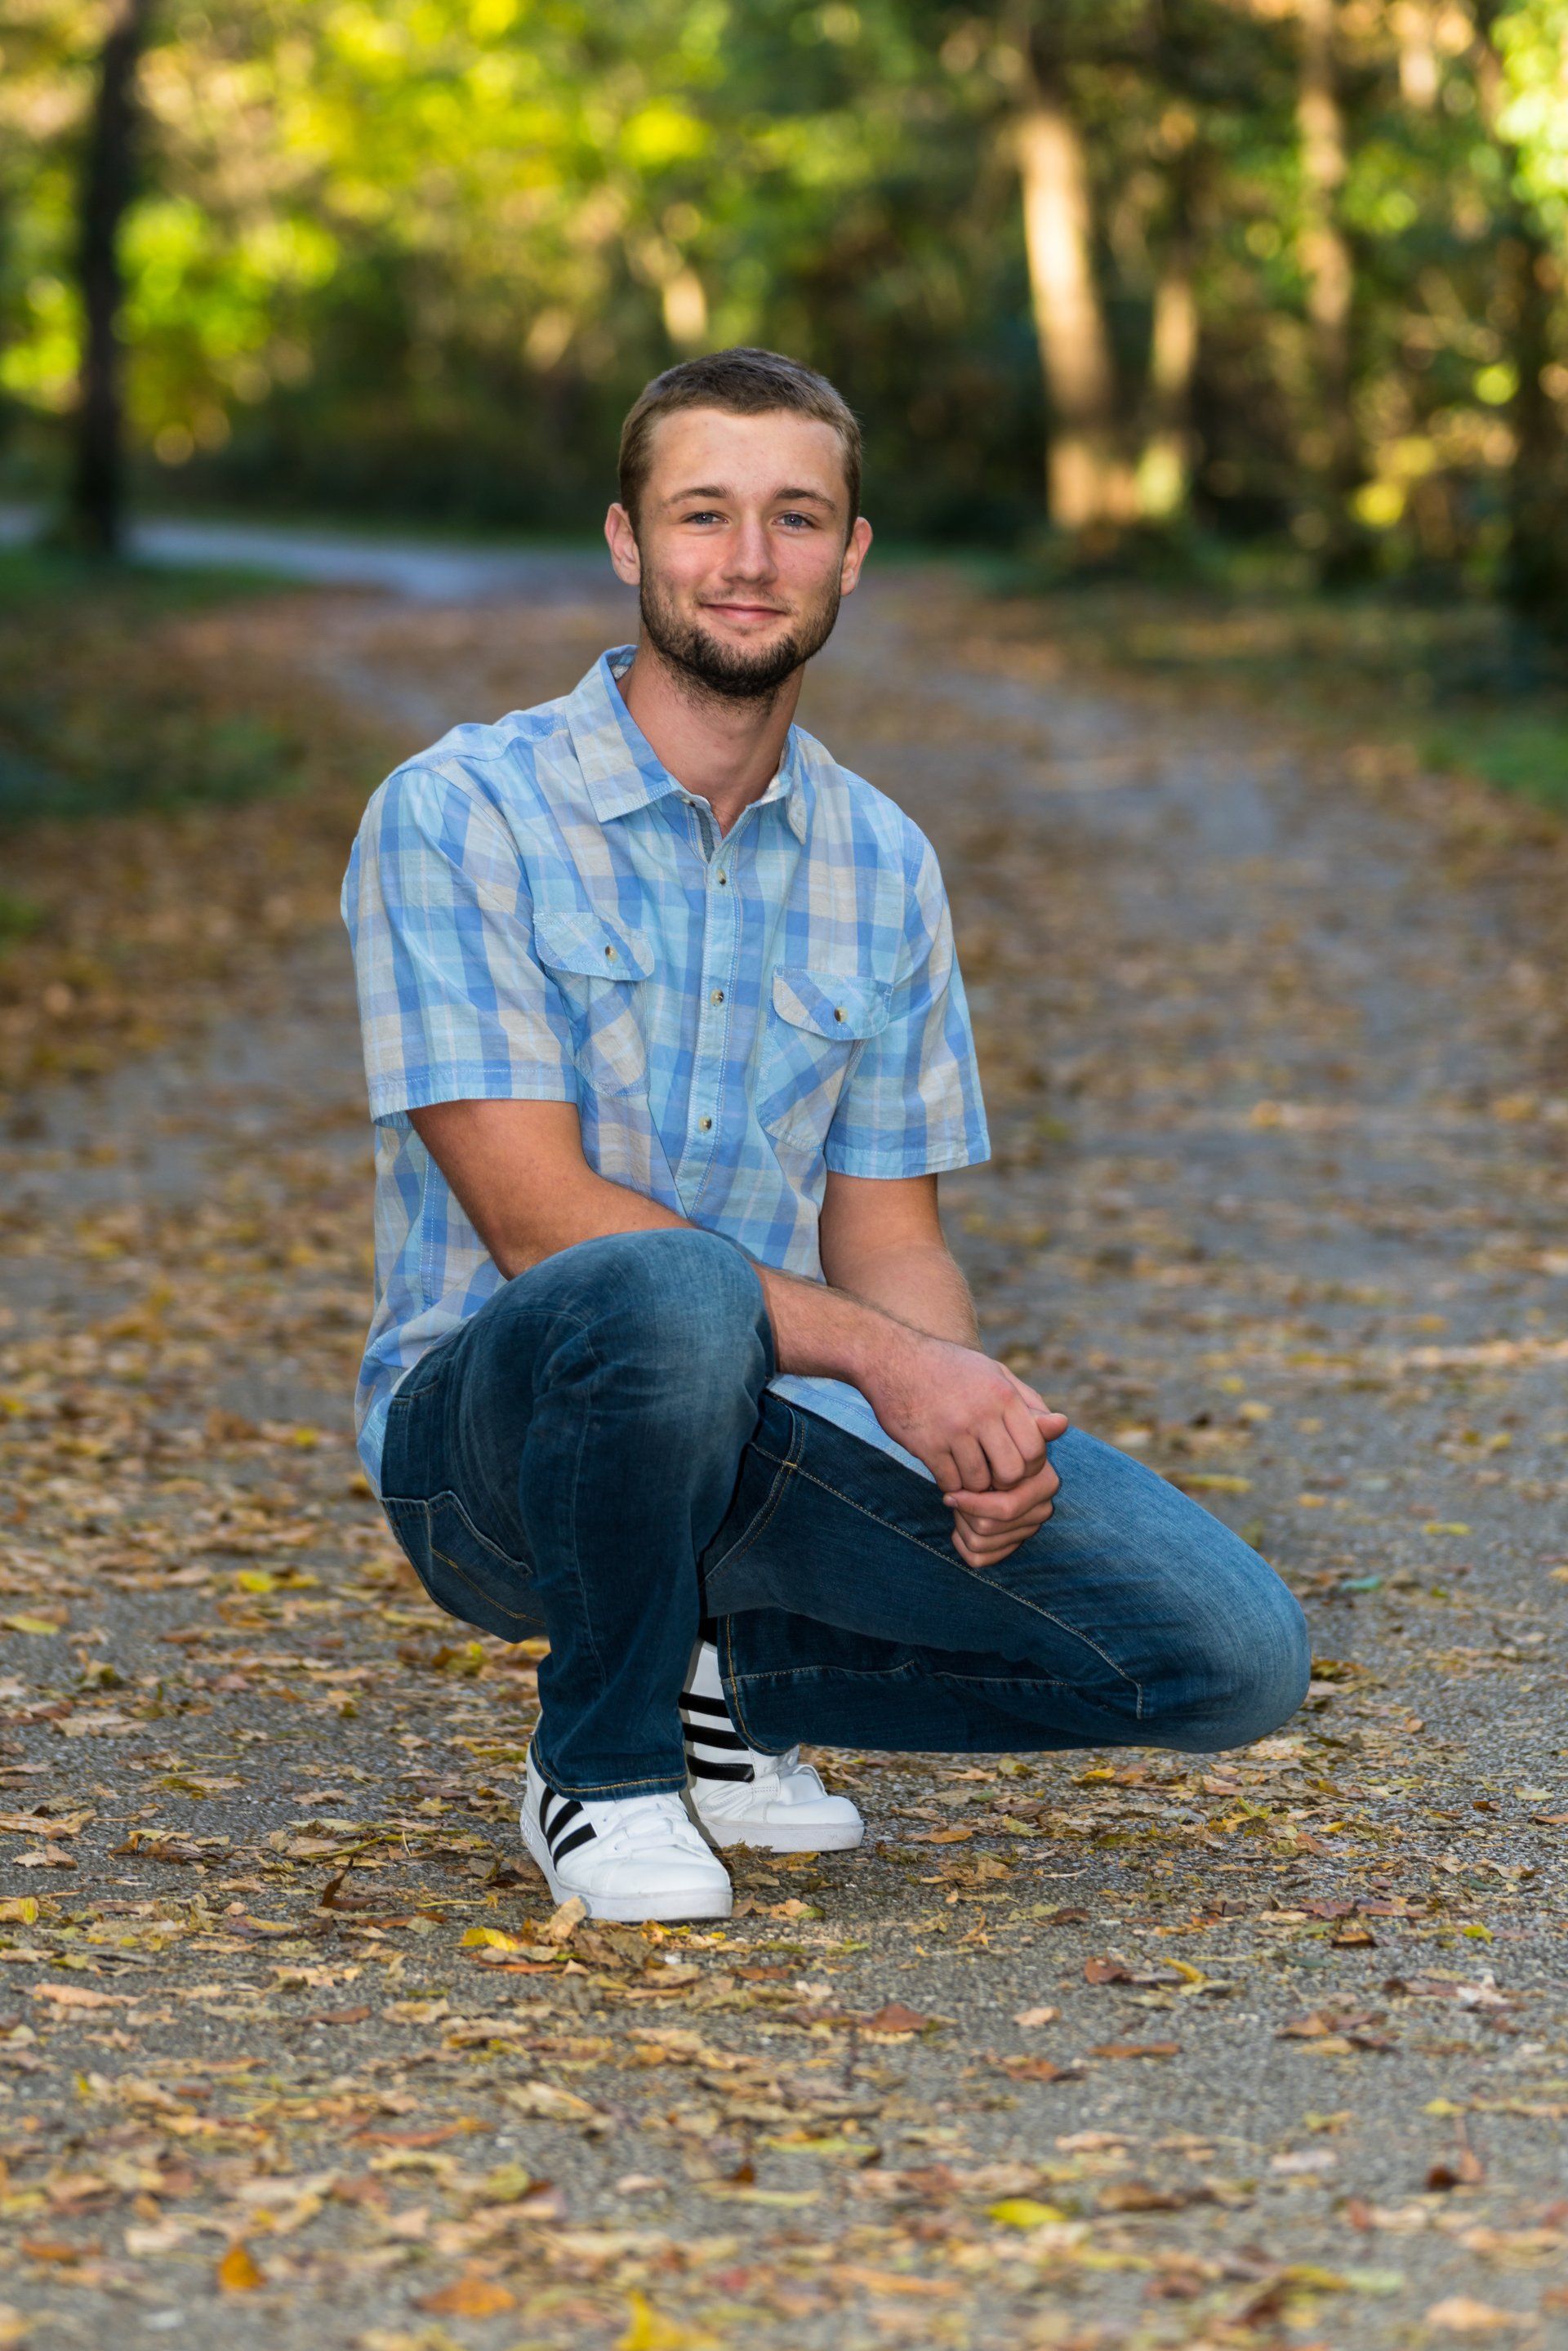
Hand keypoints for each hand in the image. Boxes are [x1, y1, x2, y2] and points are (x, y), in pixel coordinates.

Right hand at [858, 1330, 1067, 1559]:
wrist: (891, 1358)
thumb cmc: (949, 1368)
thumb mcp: (993, 1373)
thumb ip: (1028, 1401)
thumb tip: (1062, 1426)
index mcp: (1002, 1394)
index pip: (1035, 1449)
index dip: (1029, 1466)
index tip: (1015, 1464)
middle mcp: (982, 1413)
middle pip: (1012, 1472)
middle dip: (1005, 1482)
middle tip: (993, 1476)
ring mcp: (953, 1430)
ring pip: (980, 1483)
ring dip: (975, 1485)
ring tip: (967, 1471)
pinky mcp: (926, 1445)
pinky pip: (950, 1482)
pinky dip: (951, 1484)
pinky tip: (946, 1470)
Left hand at [943, 1434, 1064, 1567]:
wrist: (983, 1453)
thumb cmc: (992, 1437)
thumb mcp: (1006, 1426)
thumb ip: (1031, 1423)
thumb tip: (1060, 1421)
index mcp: (1047, 1484)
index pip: (1005, 1506)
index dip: (973, 1498)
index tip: (955, 1483)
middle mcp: (1042, 1509)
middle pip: (989, 1527)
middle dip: (964, 1512)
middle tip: (951, 1495)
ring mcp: (1028, 1529)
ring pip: (980, 1543)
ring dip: (961, 1524)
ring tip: (957, 1504)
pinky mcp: (1010, 1545)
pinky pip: (979, 1558)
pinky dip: (961, 1543)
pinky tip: (958, 1525)